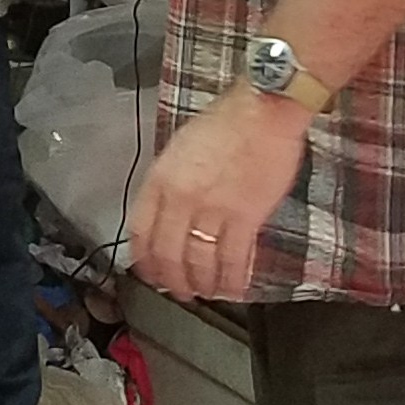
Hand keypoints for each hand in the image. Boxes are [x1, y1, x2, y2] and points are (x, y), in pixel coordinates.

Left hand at [129, 83, 309, 302]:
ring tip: (205, 293)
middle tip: (178, 292)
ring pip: (199, 262)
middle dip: (171, 280)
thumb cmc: (226, 121)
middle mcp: (181, 199)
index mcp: (161, 179)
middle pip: (168, 254)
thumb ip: (171, 180)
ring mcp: (213, 211)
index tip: (148, 272)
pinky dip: (231, 280)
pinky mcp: (245, 218)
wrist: (264, 111)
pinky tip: (232, 288)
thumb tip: (169, 211)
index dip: (144, 259)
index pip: (141, 231)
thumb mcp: (181, 146)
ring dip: (201, 284)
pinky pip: (233, 260)